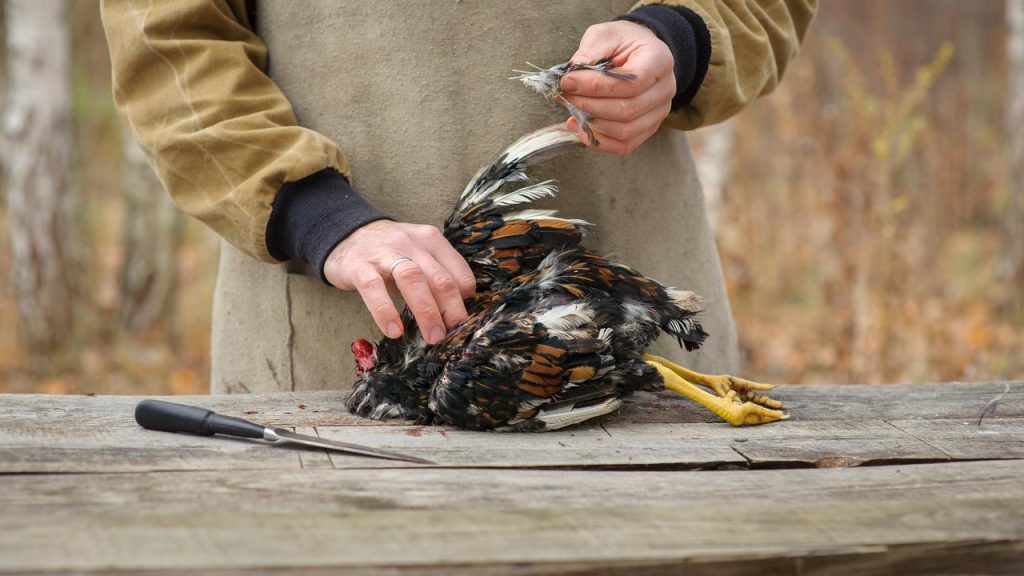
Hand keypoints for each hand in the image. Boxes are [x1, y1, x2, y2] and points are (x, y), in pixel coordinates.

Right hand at [324, 220, 475, 343]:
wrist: (346, 234)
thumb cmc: (390, 254)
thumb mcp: (418, 256)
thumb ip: (437, 276)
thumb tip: (456, 312)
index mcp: (431, 241)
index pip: (459, 272)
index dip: (463, 301)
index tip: (460, 322)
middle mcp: (411, 243)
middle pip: (440, 278)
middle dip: (451, 310)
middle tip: (453, 335)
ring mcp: (384, 253)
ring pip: (412, 279)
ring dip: (426, 311)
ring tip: (432, 336)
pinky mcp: (358, 265)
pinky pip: (374, 288)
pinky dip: (386, 311)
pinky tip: (394, 331)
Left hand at [561, 21, 674, 155]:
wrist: (638, 51)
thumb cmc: (621, 42)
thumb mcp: (604, 36)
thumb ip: (588, 55)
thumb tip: (569, 81)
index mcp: (659, 61)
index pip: (629, 84)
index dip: (595, 87)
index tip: (567, 82)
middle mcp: (665, 90)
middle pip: (627, 110)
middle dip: (590, 106)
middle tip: (566, 96)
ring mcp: (659, 113)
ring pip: (625, 132)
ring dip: (592, 124)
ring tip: (571, 110)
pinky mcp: (648, 128)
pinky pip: (624, 145)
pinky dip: (598, 141)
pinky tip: (579, 127)